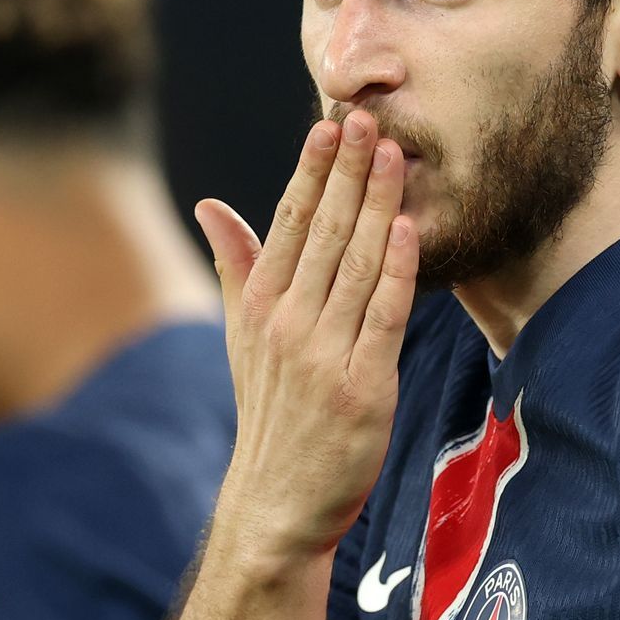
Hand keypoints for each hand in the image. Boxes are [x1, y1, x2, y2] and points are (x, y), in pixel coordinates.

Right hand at [194, 110, 417, 564]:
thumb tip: (211, 204)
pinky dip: (397, 270)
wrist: (277, 503)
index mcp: (258, 307)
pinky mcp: (363, 387)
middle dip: (348, 171)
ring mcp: (324, 356)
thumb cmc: (269, 414)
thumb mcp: (242, 338)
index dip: (310, 170)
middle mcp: (286, 324)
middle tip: (369, 116)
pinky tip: (407, 228)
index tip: (329, 123)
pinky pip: (384, 316)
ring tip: (395, 153)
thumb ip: (236, 266)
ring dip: (376, 204)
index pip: (288, 223)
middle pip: (323, 232)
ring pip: (356, 264)